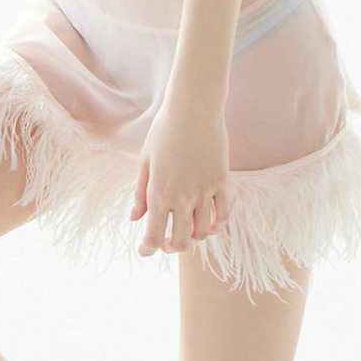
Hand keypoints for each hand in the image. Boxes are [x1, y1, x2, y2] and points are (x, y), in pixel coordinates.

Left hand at [130, 97, 234, 257]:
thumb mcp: (144, 161)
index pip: (154, 236)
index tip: (144, 251)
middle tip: (166, 242)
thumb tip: (135, 219)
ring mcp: (205, 191)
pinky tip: (210, 223)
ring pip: (204, 232)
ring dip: (194, 238)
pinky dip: (218, 224)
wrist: (193, 108)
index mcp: (159, 194)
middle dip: (171, 248)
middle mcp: (183, 198)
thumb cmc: (163, 131)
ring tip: (187, 231)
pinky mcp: (222, 182)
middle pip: (181, 242)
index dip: (148, 249)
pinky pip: (224, 214)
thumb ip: (140, 193)